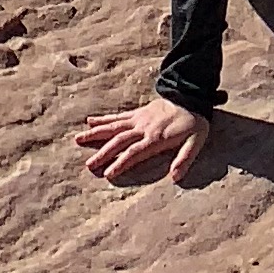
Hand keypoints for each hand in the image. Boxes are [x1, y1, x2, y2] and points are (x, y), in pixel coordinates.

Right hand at [70, 97, 214, 185]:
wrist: (191, 95)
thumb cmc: (194, 122)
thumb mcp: (195, 142)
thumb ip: (185, 159)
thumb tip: (175, 177)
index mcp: (155, 138)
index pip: (134, 153)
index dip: (121, 163)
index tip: (107, 174)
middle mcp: (142, 129)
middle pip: (119, 141)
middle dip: (103, 153)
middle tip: (88, 165)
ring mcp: (137, 119)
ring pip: (113, 127)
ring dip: (95, 134)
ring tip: (78, 139)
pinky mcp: (137, 112)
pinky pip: (117, 116)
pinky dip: (103, 119)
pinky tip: (89, 120)